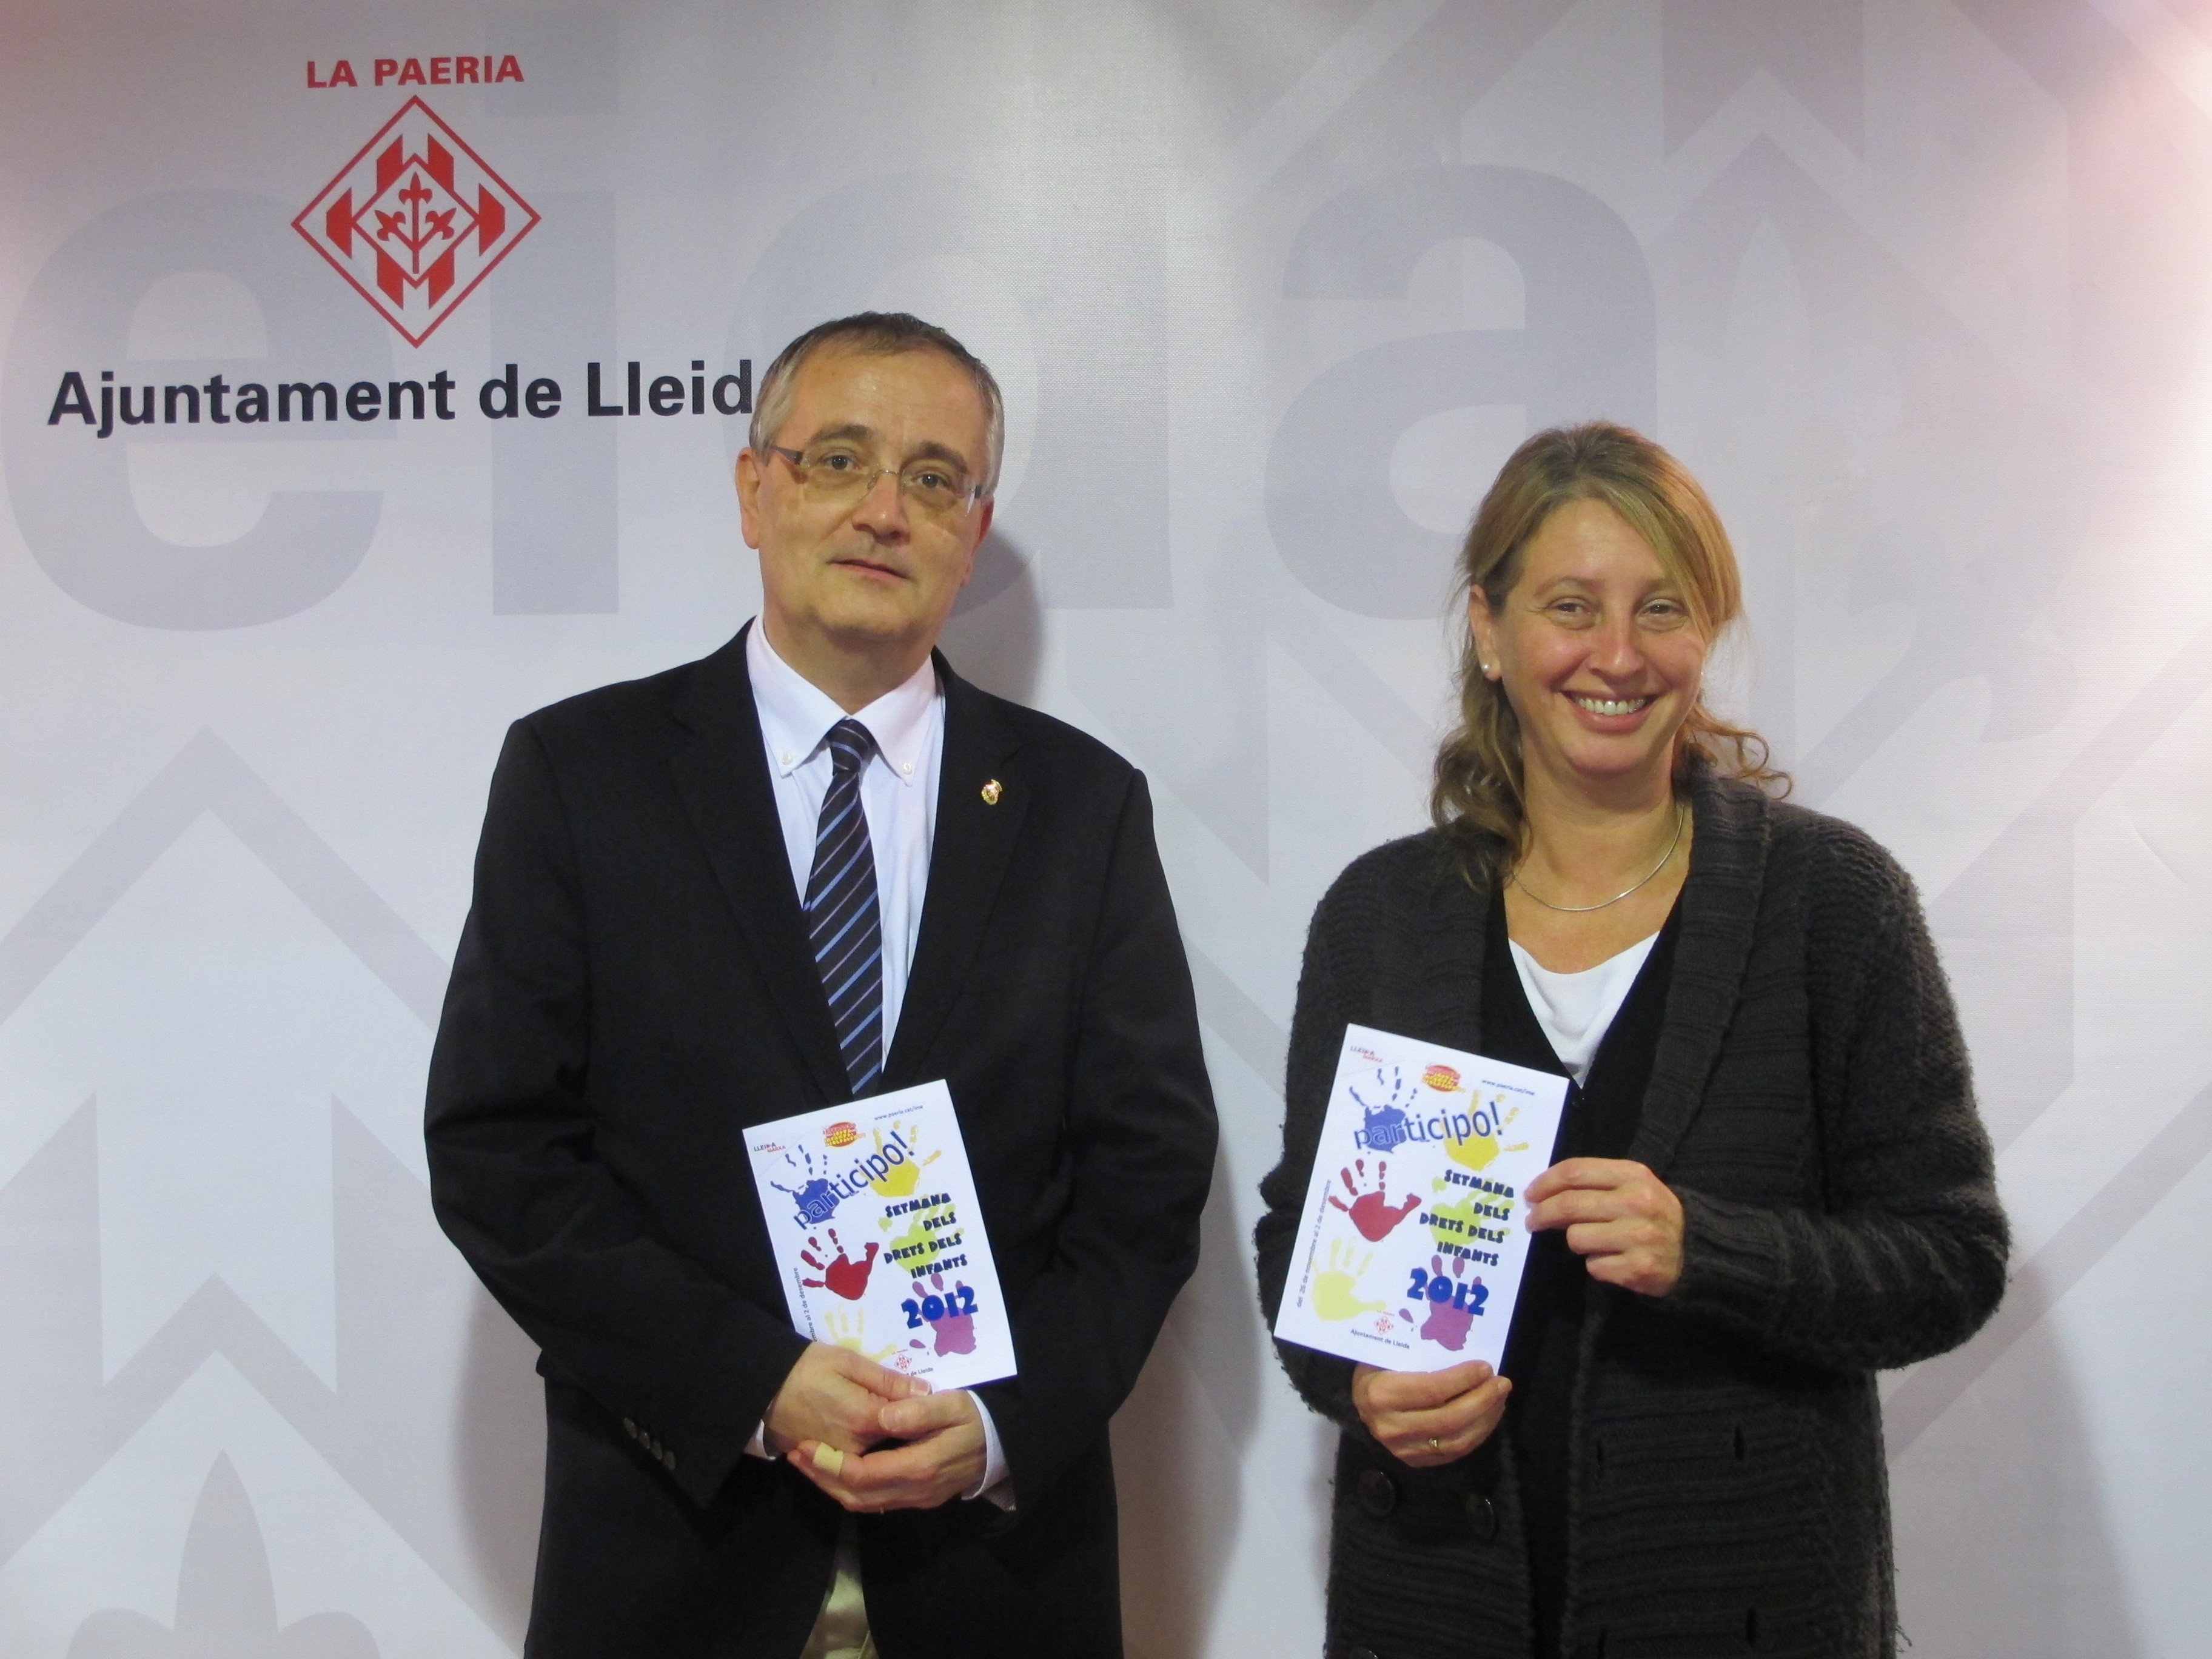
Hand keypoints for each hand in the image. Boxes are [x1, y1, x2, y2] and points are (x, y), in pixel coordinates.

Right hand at [763, 1341, 925, 1459]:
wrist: (764, 1390)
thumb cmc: (807, 1368)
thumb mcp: (848, 1362)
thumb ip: (887, 1380)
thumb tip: (924, 1391)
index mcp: (865, 1419)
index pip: (909, 1423)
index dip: (922, 1414)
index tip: (931, 1402)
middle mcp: (857, 1447)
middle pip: (897, 1445)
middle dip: (910, 1433)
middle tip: (918, 1414)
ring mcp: (842, 1460)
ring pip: (881, 1460)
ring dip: (894, 1449)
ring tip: (903, 1430)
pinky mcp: (830, 1464)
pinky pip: (860, 1467)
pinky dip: (874, 1458)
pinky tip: (883, 1445)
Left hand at [793, 1387, 987, 1512]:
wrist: (1002, 1446)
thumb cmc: (975, 1418)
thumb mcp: (953, 1404)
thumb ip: (919, 1411)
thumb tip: (884, 1417)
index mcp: (920, 1467)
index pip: (864, 1475)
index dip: (831, 1464)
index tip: (806, 1446)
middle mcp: (914, 1491)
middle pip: (856, 1496)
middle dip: (822, 1477)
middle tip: (796, 1455)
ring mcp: (915, 1499)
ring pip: (863, 1504)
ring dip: (831, 1486)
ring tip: (808, 1462)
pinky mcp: (916, 1499)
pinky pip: (874, 1502)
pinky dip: (849, 1489)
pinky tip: (836, 1470)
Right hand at [1351, 1360, 1510, 1467]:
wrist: (1360, 1400)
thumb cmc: (1378, 1368)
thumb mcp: (1389, 1353)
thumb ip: (1420, 1353)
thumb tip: (1463, 1345)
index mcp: (1381, 1394)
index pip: (1432, 1390)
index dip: (1464, 1380)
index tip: (1486, 1367)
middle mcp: (1390, 1426)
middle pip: (1449, 1419)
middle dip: (1482, 1400)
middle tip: (1502, 1383)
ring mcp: (1402, 1449)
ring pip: (1456, 1441)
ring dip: (1485, 1419)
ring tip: (1499, 1399)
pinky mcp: (1414, 1461)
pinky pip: (1454, 1453)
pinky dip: (1477, 1435)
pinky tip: (1487, 1415)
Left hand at [1524, 1157, 1683, 1296]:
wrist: (1696, 1252)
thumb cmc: (1653, 1215)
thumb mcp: (1633, 1185)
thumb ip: (1594, 1182)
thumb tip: (1543, 1192)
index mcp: (1634, 1175)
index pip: (1575, 1172)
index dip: (1545, 1182)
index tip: (1530, 1194)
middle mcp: (1637, 1203)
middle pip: (1569, 1204)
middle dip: (1542, 1213)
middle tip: (1533, 1220)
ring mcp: (1639, 1236)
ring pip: (1576, 1237)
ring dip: (1577, 1242)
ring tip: (1595, 1242)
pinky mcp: (1638, 1269)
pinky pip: (1593, 1266)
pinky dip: (1597, 1265)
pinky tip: (1614, 1260)